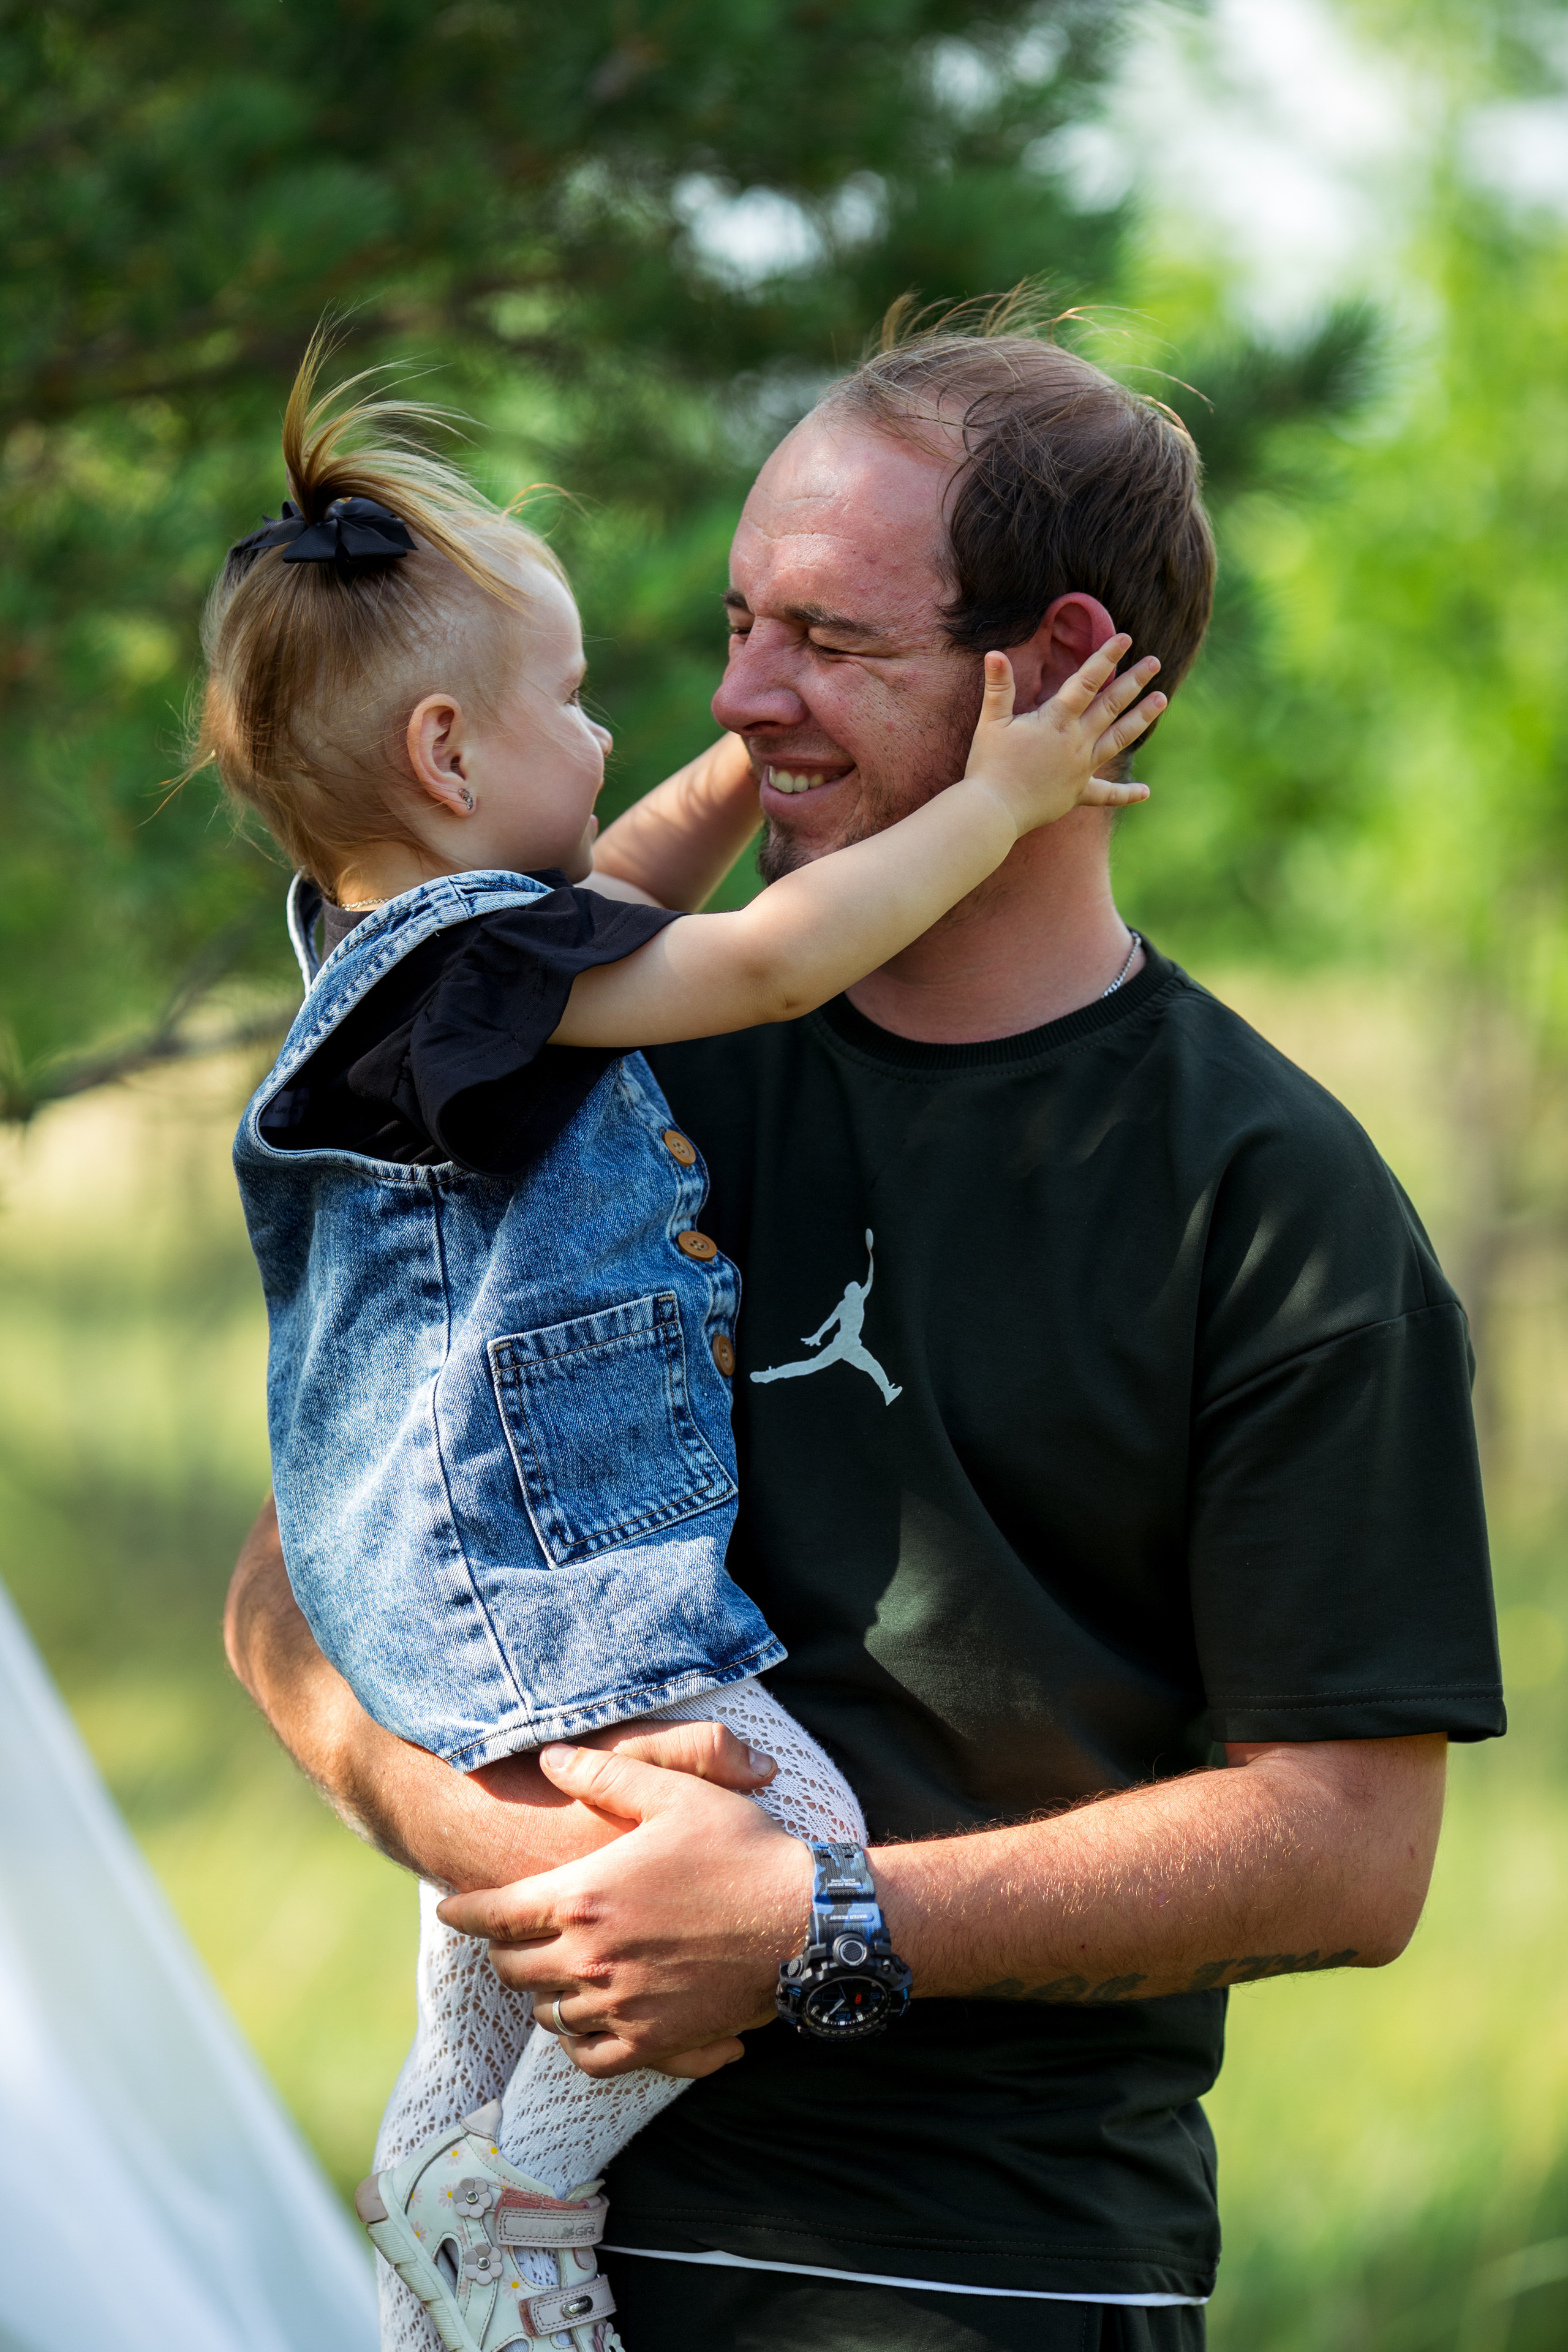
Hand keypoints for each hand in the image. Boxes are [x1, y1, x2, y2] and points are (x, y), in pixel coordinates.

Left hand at [437, 1743, 813, 2077]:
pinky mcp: (655, 2041)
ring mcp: (621, 2006)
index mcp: (585, 1898)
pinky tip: (581, 2024)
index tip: (450, 1910)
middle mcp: (591, 1960)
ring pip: (547, 2014)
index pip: (495, 1915)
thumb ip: (605, 1774)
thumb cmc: (742, 1850)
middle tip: (506, 1937)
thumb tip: (549, 1758)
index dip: (465, 1912)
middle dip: (501, 1951)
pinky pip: (590, 2057)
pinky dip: (575, 2043)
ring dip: (538, 1993)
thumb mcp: (675, 1793)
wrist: (803, 1922)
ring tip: (544, 1974)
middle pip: (513, 1968)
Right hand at [963, 638, 1164, 833]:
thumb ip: (998, 687)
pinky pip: (1106, 795)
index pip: (1086, 682)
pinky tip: (1145, 792)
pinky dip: (1125, 794)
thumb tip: (994, 652)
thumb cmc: (989, 765)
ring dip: (1141, 718)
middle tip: (1155, 663)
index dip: (1105, 657)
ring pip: (1119, 739)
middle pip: (1111, 706)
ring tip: (1162, 699)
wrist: (994, 811)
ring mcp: (1081, 769)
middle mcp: (1076, 742)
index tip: (1125, 638)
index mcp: (1057, 721)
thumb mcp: (991, 722)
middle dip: (1134, 681)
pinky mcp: (1077, 794)